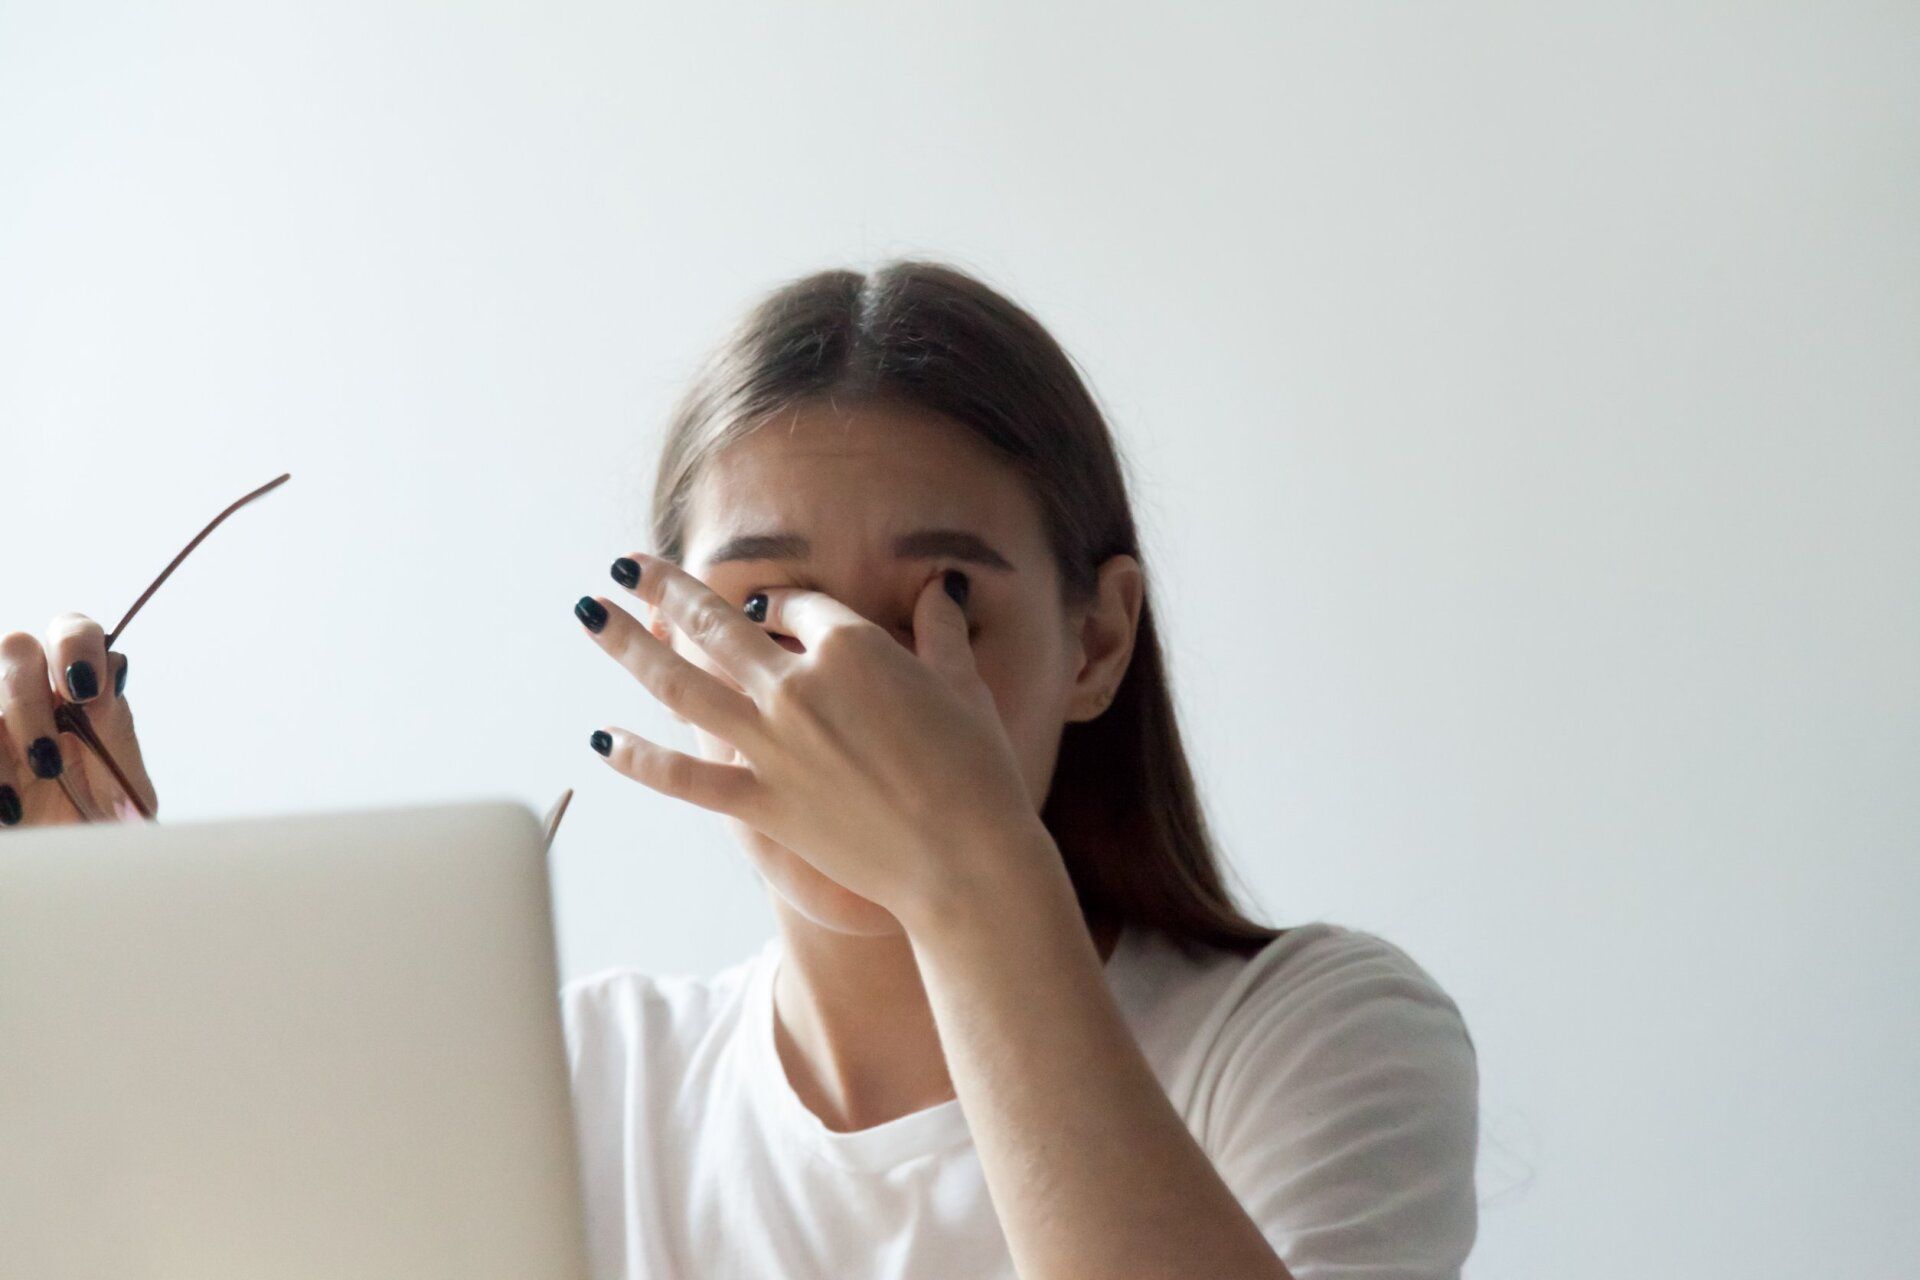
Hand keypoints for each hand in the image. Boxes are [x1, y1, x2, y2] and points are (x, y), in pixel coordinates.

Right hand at [0, 614, 157, 827]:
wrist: (69, 885)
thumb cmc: (98, 836)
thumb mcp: (122, 802)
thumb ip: (116, 746)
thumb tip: (104, 695)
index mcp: (80, 694)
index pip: (73, 633)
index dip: (78, 646)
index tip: (88, 691)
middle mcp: (30, 696)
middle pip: (15, 647)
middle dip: (29, 695)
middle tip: (49, 756)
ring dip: (10, 729)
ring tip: (32, 789)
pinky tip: (8, 810)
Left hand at [574, 552, 1047, 923]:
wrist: (964, 860)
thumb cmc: (977, 771)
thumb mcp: (964, 686)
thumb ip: (940, 631)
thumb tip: (940, 586)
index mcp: (851, 647)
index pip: (800, 606)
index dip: (788, 605)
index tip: (780, 611)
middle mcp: (798, 686)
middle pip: (717, 624)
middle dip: (667, 588)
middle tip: (626, 564)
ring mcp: (771, 746)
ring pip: (681, 684)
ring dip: (629, 644)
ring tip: (589, 612)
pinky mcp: (760, 803)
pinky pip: (684, 777)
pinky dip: (638, 759)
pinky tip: (600, 738)